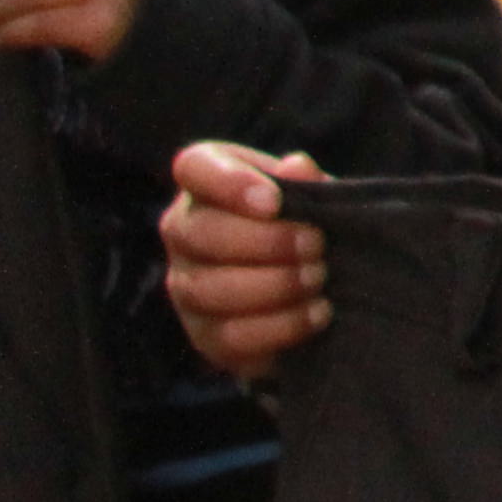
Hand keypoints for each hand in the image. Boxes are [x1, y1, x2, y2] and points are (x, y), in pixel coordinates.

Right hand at [163, 142, 332, 381]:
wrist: (314, 284)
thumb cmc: (307, 223)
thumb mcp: (315, 196)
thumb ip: (306, 182)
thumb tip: (297, 165)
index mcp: (207, 183)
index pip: (194, 168)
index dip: (229, 183)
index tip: (273, 201)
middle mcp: (183, 231)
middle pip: (198, 233)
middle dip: (265, 242)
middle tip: (316, 245)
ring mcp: (186, 285)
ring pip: (208, 288)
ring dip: (273, 285)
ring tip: (318, 278)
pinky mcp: (204, 334)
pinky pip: (229, 336)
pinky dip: (279, 326)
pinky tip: (316, 313)